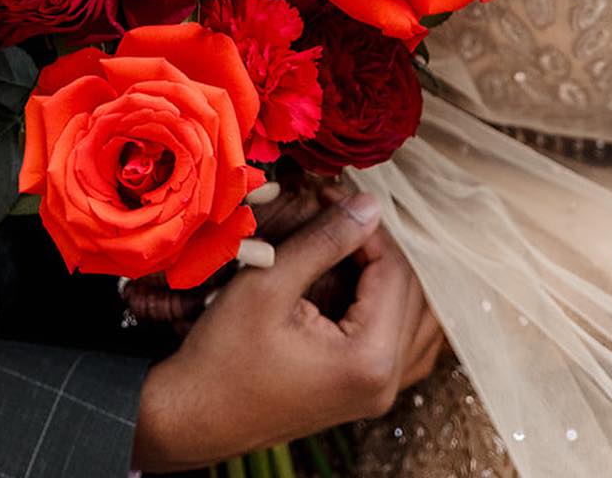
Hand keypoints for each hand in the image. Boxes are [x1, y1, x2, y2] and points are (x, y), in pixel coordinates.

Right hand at [130, 194, 444, 472]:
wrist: (195, 416)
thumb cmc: (223, 355)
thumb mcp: (269, 284)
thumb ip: (324, 240)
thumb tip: (371, 204)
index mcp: (370, 360)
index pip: (395, 271)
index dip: (365, 226)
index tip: (329, 195)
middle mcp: (387, 382)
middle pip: (412, 292)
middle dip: (376, 245)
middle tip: (334, 213)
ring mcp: (379, 393)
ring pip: (416, 316)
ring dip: (387, 272)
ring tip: (345, 242)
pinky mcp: (365, 393)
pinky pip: (404, 342)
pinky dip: (392, 305)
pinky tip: (362, 281)